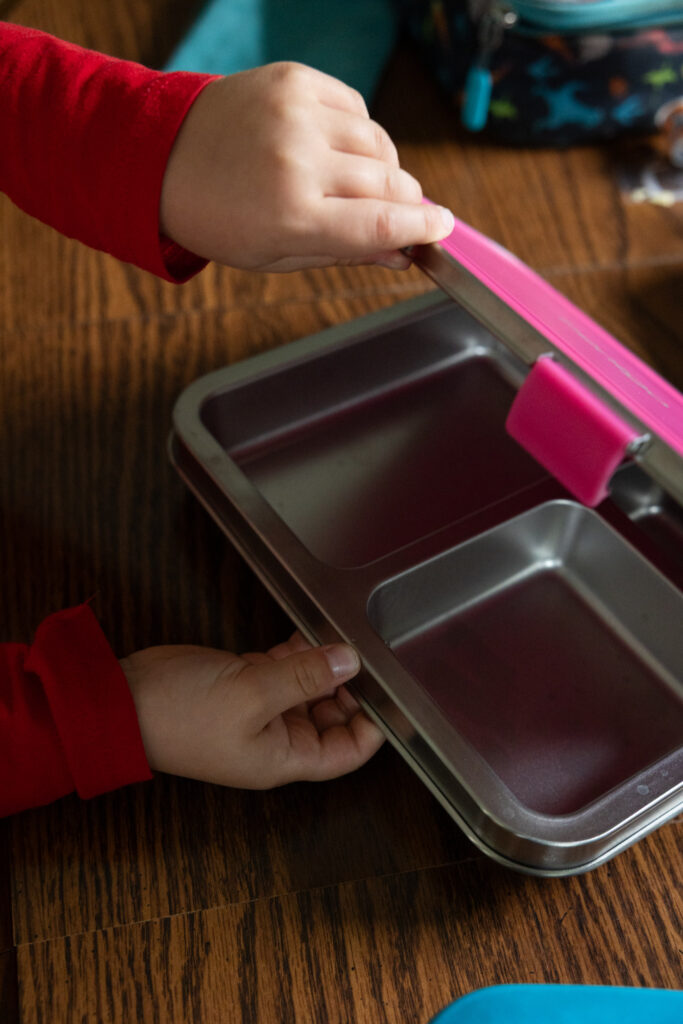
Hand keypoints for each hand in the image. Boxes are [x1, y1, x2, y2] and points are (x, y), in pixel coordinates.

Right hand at [121, 631, 383, 787]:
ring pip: (308, 689)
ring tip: (338, 636)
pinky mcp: (243, 683)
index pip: (347, 751)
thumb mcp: (251, 693)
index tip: (387, 689)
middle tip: (361, 652)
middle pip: (332, 717)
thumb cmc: (179, 716)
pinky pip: (283, 670)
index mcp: (285, 757)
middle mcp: (277, 738)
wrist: (121, 701)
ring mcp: (259, 710)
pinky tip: (308, 632)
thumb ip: (303, 677)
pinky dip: (298, 653)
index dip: (372, 725)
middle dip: (349, 687)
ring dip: (323, 665)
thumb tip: (350, 660)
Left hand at [160, 61, 453, 271]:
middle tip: (402, 214)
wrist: (163, 158)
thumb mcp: (276, 256)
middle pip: (390, 183)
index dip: (423, 230)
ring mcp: (297, 115)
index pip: (383, 224)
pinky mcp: (295, 81)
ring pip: (379, 143)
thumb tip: (402, 254)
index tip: (443, 231)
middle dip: (406, 203)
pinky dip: (357, 133)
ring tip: (352, 183)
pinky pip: (356, 108)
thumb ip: (344, 254)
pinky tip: (332, 149)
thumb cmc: (220, 219)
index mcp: (292, 217)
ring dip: (382, 169)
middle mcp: (299, 161)